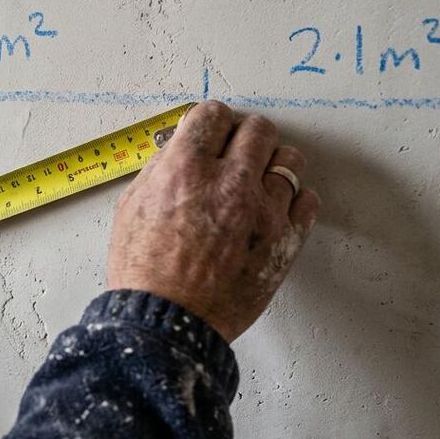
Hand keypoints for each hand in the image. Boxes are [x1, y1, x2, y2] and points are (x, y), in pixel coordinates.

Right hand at [108, 100, 320, 341]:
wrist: (168, 323)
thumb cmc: (144, 273)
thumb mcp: (132, 208)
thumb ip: (160, 170)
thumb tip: (179, 147)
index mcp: (185, 169)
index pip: (213, 115)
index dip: (212, 121)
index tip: (213, 132)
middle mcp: (228, 182)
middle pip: (259, 129)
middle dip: (246, 136)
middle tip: (237, 153)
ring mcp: (263, 211)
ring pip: (290, 160)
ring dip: (273, 165)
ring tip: (258, 183)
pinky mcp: (286, 240)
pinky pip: (308, 201)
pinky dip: (295, 199)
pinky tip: (275, 209)